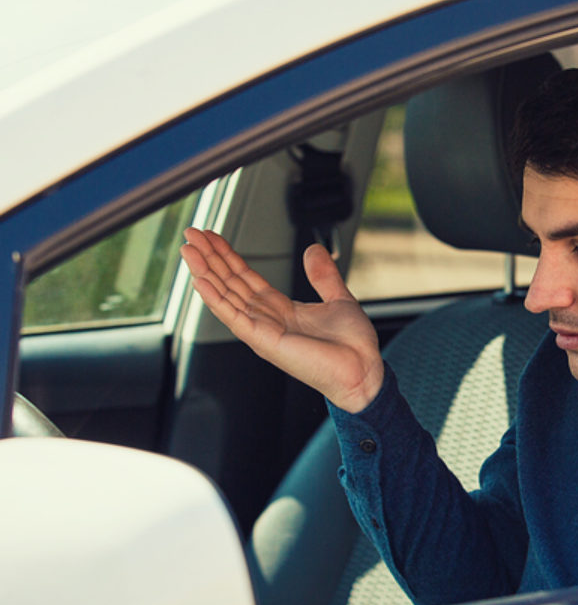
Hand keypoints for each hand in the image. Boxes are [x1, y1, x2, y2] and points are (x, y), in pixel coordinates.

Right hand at [180, 228, 384, 412]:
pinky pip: (233, 317)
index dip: (228, 256)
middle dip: (210, 258)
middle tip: (191, 234)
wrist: (363, 370)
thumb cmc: (351, 345)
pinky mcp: (263, 341)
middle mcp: (266, 320)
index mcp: (281, 309)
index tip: (212, 237)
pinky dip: (215, 298)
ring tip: (188, 250)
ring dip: (205, 272)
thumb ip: (323, 275)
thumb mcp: (338, 298)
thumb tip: (313, 249)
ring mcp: (262, 331)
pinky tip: (200, 280)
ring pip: (225, 296)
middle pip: (230, 283)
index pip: (245, 277)